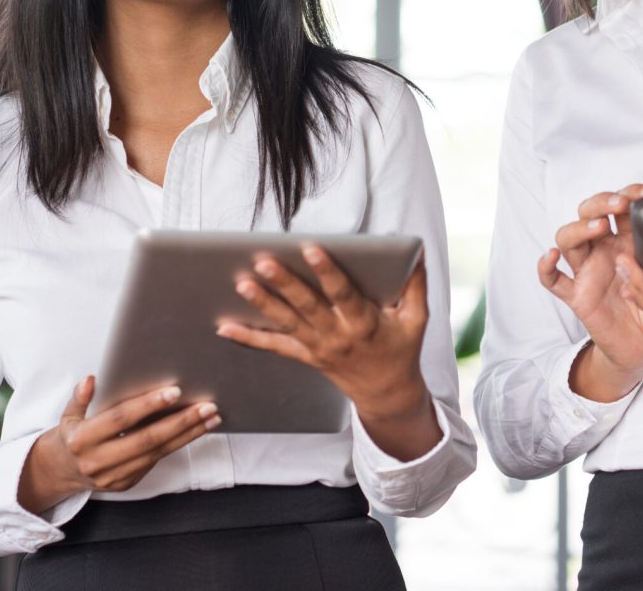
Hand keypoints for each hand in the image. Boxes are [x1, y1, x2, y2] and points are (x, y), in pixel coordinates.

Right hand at [17, 377, 219, 514]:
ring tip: (212, 417)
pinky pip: (156, 461)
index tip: (175, 391)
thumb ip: (79, 398)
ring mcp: (113, 476)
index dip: (147, 405)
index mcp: (82, 439)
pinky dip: (179, 444)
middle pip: (146, 440)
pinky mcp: (125, 483)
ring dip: (188, 434)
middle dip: (180, 422)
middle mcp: (97, 461)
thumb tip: (91, 380)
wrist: (60, 474)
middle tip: (207, 406)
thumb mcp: (68, 416)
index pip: (120, 420)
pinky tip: (197, 430)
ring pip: (157, 452)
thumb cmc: (71, 436)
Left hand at [216, 246, 440, 460]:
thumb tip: (416, 250)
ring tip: (242, 283)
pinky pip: (274, 347)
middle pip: (307, 307)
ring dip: (263, 304)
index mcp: (365, 323)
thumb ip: (416, 283)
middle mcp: (337, 335)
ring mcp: (318, 348)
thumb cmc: (402, 348)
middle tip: (262, 262)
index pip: (342, 293)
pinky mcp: (306, 356)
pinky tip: (225, 326)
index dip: (327, 271)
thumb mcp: (417, 317)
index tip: (311, 248)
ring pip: (287, 324)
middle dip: (284, 283)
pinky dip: (248, 338)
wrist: (387, 393)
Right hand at [539, 185, 642, 401]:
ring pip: (568, 238)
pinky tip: (552, 256)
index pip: (621, 205)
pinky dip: (546, 266)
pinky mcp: (577, 295)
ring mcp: (587, 270)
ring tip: (600, 226)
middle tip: (621, 203)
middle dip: (602, 202)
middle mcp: (603, 249)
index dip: (631, 193)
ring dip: (580, 227)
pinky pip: (553, 280)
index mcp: (626, 240)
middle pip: (588, 212)